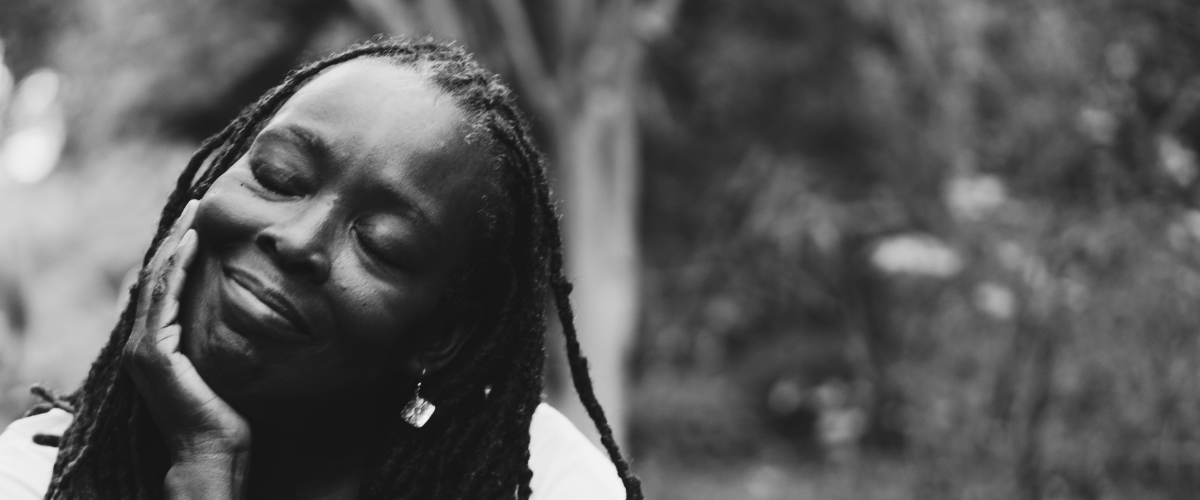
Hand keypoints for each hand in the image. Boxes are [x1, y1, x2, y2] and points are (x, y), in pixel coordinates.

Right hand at [124, 199, 249, 498]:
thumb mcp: (226, 362)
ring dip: (176, 242)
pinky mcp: (154, 353)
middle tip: (197, 203)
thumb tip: (254, 306)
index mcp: (157, 343)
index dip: (180, 249)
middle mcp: (143, 342)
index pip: (166, 284)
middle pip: (158, 274)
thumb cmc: (228, 414)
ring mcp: (144, 348)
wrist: (214, 450)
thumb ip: (224, 335)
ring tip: (195, 212)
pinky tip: (192, 242)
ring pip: (159, 280)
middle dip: (176, 236)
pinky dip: (177, 268)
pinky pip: (165, 299)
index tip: (200, 219)